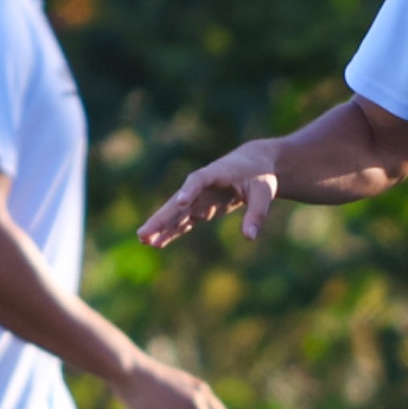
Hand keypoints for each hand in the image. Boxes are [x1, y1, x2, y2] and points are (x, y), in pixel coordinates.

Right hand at [138, 144, 279, 246]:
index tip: (181, 201)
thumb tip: (249, 237)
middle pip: (177, 201)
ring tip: (144, 241)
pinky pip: (183, 220)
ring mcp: (198, 197)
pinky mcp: (201, 207)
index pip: (199, 179)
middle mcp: (201, 185)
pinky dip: (172, 231)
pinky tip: (157, 243)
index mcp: (216, 173)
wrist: (253, 165)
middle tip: (143, 233)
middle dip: (161, 218)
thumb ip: (257, 214)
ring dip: (161, 227)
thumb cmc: (260, 175)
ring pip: (176, 213)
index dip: (189, 189)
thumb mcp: (264, 193)